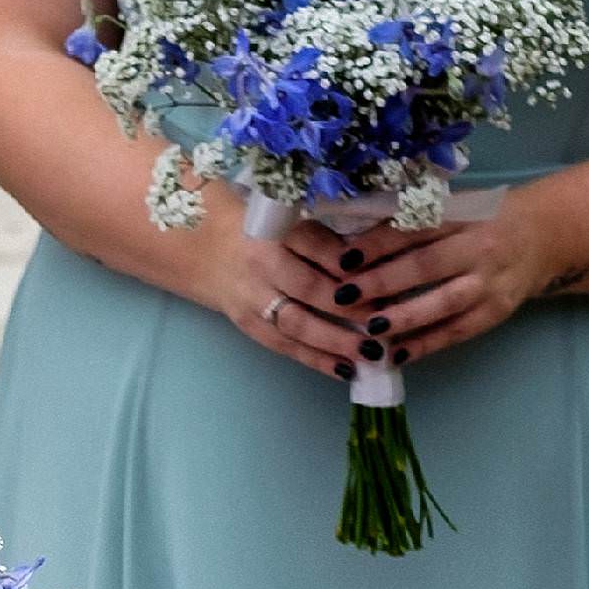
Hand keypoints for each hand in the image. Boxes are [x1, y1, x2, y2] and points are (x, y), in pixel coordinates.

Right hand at [185, 204, 372, 378]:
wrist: (205, 252)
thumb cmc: (262, 230)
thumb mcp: (290, 218)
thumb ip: (324, 237)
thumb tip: (371, 262)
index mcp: (274, 229)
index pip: (316, 245)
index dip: (348, 263)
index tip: (381, 276)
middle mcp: (261, 265)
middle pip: (307, 288)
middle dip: (348, 307)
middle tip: (383, 320)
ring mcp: (252, 299)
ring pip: (296, 324)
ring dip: (335, 341)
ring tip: (368, 352)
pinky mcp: (249, 327)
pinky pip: (285, 347)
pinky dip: (316, 360)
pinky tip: (344, 370)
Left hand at [284, 191, 575, 370]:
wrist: (545, 234)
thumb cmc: (486, 219)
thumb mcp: (459, 207)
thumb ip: (418, 220)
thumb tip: (357, 238)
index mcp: (465, 214)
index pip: (415, 228)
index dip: (378, 243)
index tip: (343, 258)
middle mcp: (478, 246)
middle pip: (425, 265)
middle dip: (382, 282)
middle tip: (344, 296)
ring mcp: (488, 282)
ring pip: (442, 303)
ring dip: (403, 318)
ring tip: (368, 329)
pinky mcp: (494, 311)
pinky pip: (455, 332)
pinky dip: (425, 345)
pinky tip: (395, 354)